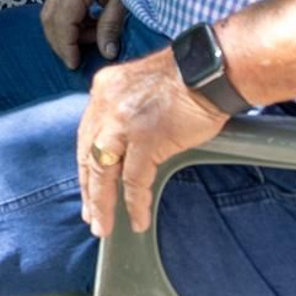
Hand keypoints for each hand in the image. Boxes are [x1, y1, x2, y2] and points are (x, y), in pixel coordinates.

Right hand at [40, 0, 156, 68]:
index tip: (75, 65)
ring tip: (94, 39)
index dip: (66, 46)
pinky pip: (61, 4)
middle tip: (77, 59)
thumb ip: (112, 24)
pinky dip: (71, 20)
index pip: (62, 22)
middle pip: (50, 18)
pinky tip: (92, 25)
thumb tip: (106, 53)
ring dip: (66, 31)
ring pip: (52, 11)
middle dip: (60, 42)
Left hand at [76, 48, 227, 237]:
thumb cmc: (184, 78)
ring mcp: (123, 123)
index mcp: (103, 90)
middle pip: (88, 155)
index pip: (86, 134)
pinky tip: (137, 218)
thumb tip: (121, 142)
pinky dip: (135, 202)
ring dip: (102, 203)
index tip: (86, 185)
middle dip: (88, 189)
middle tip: (90, 215)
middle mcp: (106, 105)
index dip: (85, 164)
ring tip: (104, 226)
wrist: (209, 70)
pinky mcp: (146, 140)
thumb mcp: (138, 85)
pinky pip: (134, 180)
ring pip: (103, 171)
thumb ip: (123, 109)